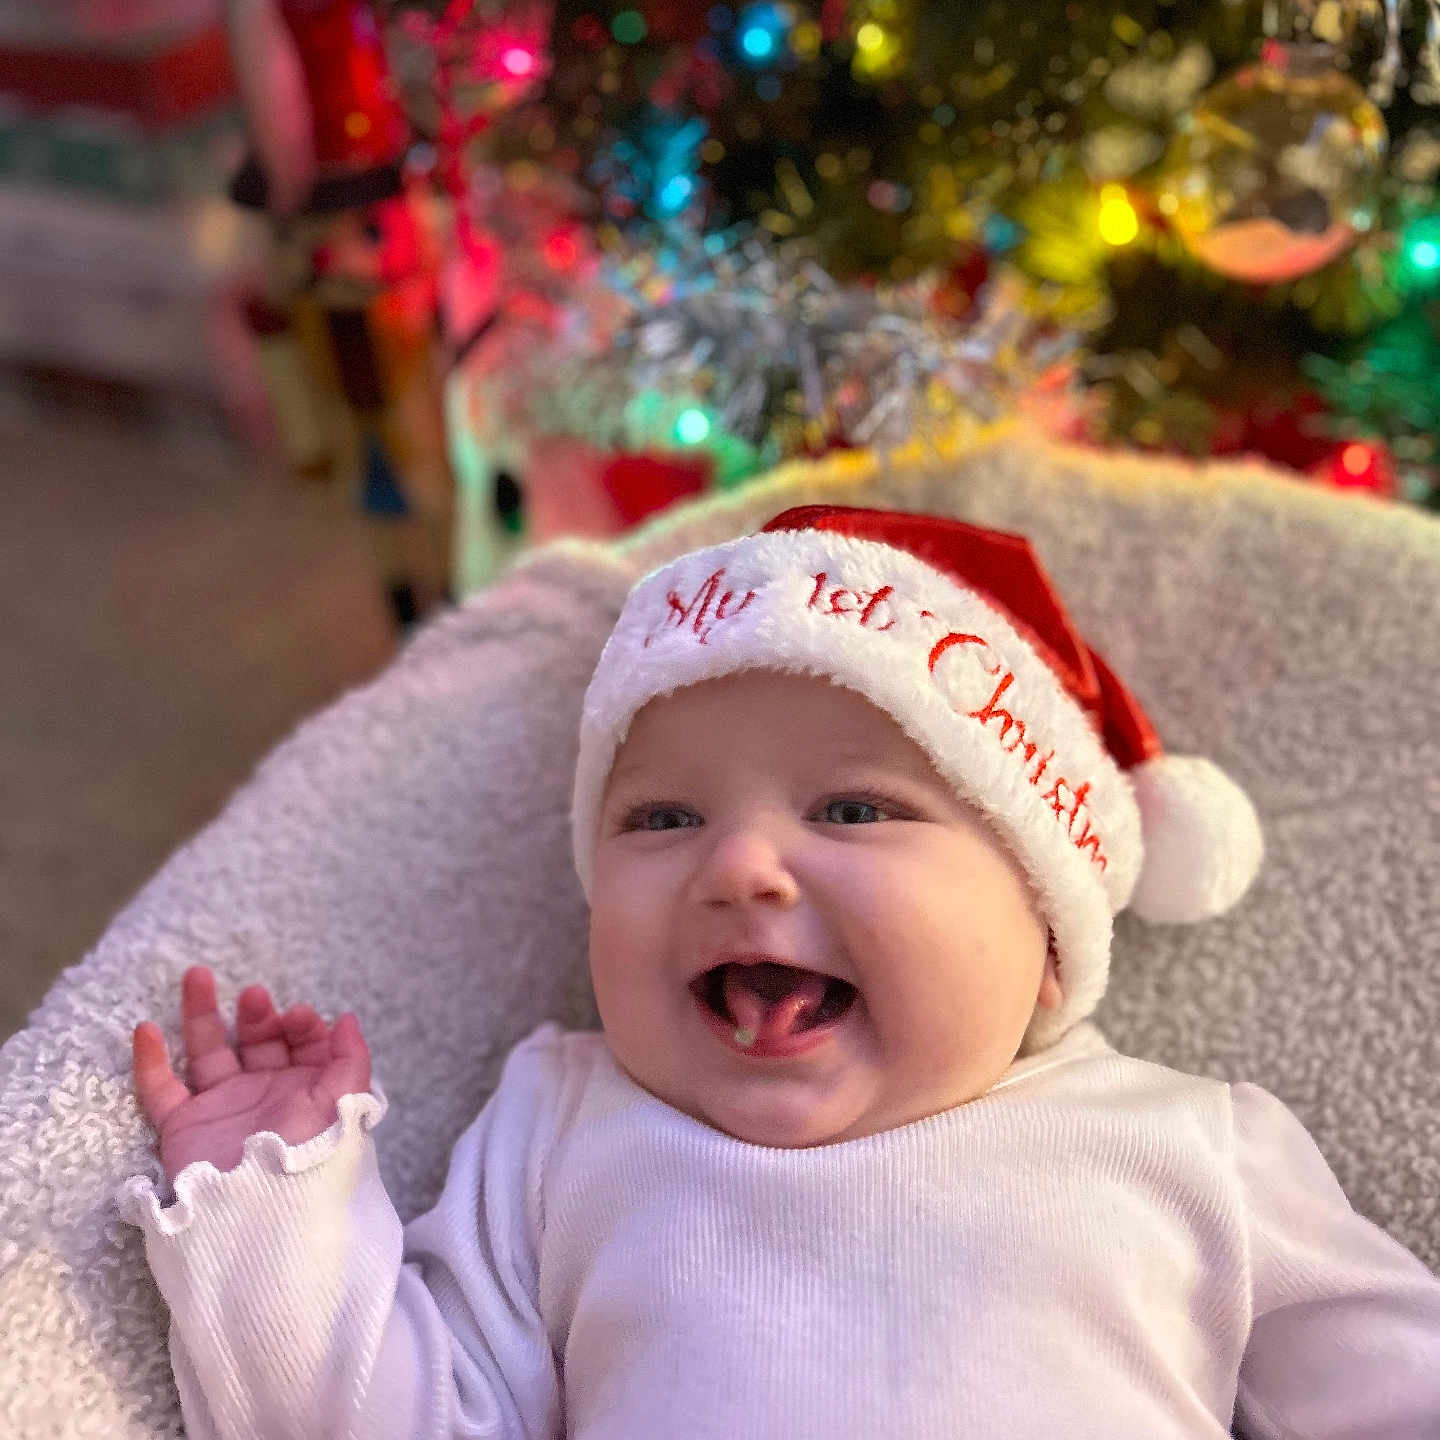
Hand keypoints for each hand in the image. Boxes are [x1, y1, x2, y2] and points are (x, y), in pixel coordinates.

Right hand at [133, 965, 370, 1184]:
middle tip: (255, 996)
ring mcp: (223, 1110)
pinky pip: (161, 1091)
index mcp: (305, 1092)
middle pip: (258, 1043)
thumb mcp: (344, 1105)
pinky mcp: (184, 1129)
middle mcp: (264, 1096)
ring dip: (200, 1015)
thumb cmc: (310, 1157)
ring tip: (197, 975)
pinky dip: (150, 1061)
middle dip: (258, 1015)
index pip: (304, 1046)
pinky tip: (146, 1029)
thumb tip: (348, 1019)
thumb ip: (350, 1060)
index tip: (297, 1016)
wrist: (264, 1216)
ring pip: (209, 1053)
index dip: (302, 1026)